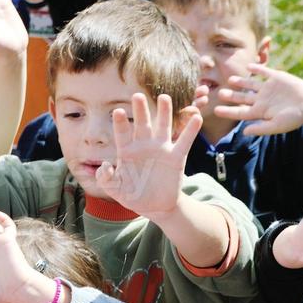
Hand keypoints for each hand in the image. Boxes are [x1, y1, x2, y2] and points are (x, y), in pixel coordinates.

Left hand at [96, 94, 201, 218]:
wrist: (154, 206)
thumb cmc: (132, 196)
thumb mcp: (115, 190)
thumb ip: (106, 179)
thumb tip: (105, 165)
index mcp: (127, 150)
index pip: (122, 133)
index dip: (120, 123)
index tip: (117, 111)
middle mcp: (144, 145)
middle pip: (142, 123)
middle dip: (140, 110)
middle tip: (138, 96)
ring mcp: (161, 149)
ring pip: (163, 127)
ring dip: (164, 112)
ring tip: (164, 98)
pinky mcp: (176, 157)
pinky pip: (184, 141)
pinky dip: (191, 130)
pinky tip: (196, 117)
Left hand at [213, 64, 302, 135]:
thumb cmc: (295, 118)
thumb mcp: (276, 125)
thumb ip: (260, 128)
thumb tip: (244, 132)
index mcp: (261, 112)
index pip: (241, 112)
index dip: (228, 111)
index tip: (215, 110)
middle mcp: (263, 99)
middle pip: (243, 98)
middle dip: (232, 96)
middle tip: (219, 93)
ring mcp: (269, 88)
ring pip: (251, 84)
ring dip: (241, 82)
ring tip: (231, 80)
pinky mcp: (276, 77)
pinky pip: (264, 71)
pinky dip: (256, 68)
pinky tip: (249, 66)